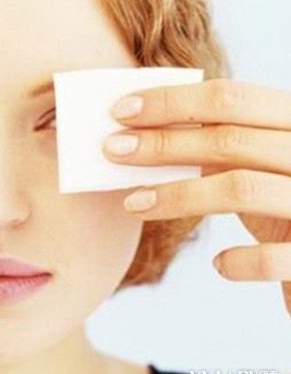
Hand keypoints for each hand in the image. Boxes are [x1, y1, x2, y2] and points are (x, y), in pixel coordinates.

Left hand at [101, 78, 290, 314]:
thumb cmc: (286, 206)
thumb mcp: (257, 168)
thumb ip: (221, 150)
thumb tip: (147, 139)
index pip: (229, 98)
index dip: (170, 102)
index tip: (120, 111)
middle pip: (228, 140)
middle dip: (160, 144)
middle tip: (111, 149)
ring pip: (240, 189)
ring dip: (176, 196)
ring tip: (132, 204)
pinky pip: (273, 258)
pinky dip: (238, 261)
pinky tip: (218, 264)